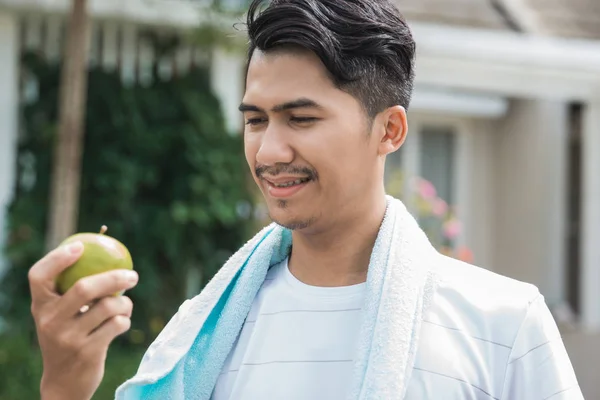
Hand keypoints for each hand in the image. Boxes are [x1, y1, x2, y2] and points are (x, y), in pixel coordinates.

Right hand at [28, 241, 138, 399]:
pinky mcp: (87, 352)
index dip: (57, 258)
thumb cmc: (67, 336)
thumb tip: (105, 255)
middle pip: (84, 288)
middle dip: (114, 277)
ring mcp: (67, 338)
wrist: (64, 381)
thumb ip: (71, 291)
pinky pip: (117, 324)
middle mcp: (49, 320)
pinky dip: (125, 320)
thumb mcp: (59, 315)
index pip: (39, 276)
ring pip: (108, 306)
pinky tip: (121, 323)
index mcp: (40, 306)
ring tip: (125, 305)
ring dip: (125, 303)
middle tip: (133, 275)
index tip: (81, 246)